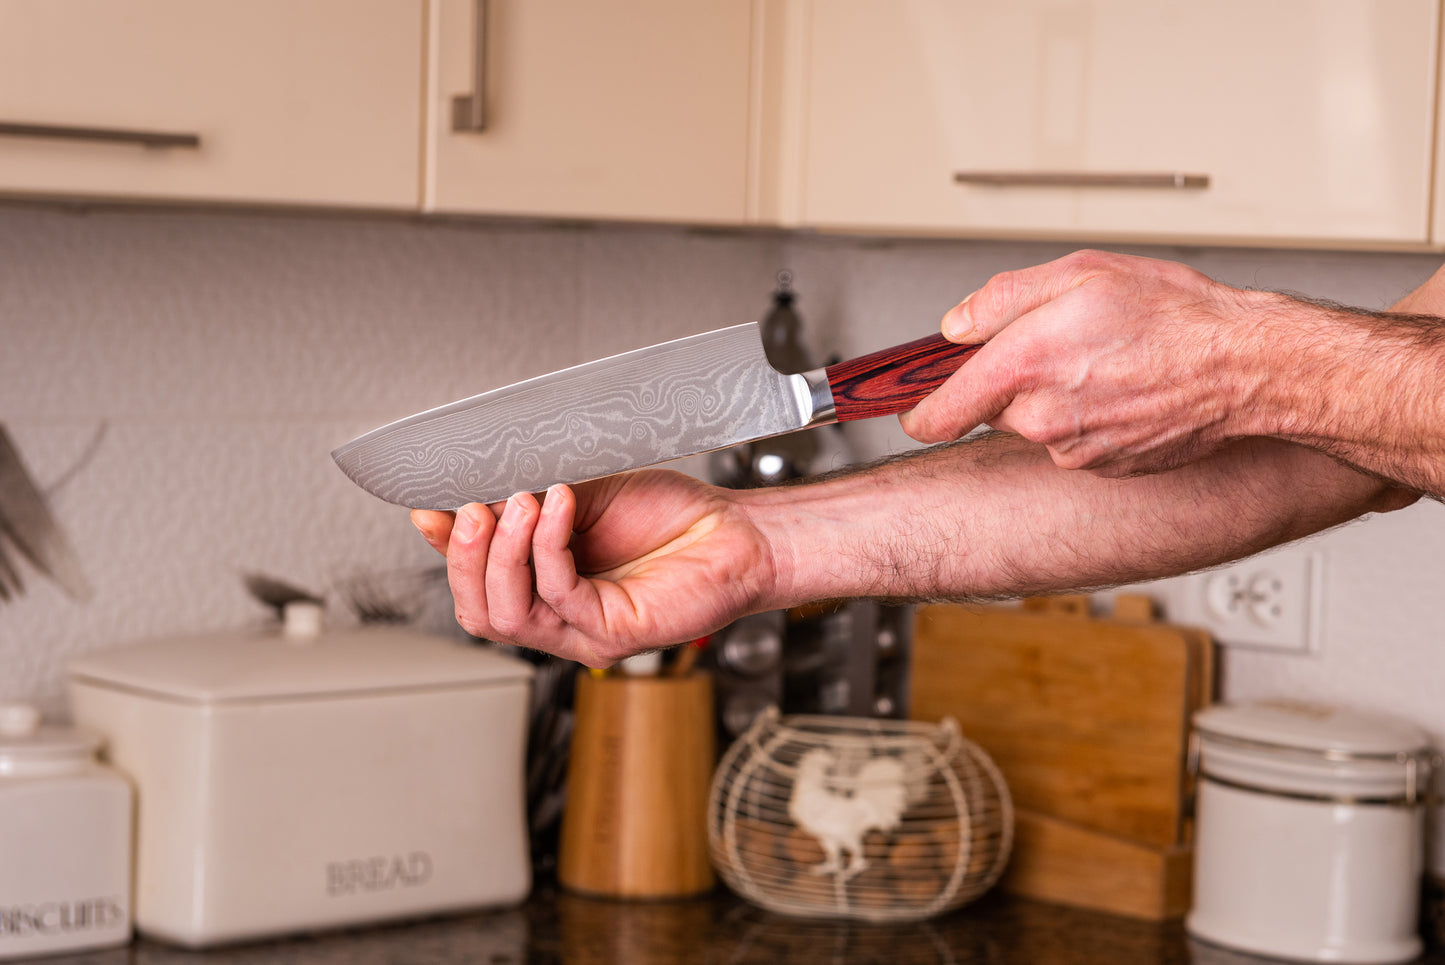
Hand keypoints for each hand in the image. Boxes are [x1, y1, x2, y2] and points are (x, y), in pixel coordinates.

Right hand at [410, 471, 773, 665]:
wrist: (737, 530)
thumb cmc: (672, 516)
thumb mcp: (582, 496)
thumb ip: (526, 503)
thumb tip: (464, 495)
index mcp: (545, 587)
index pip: (475, 585)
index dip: (447, 551)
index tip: (430, 507)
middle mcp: (560, 617)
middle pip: (479, 611)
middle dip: (465, 556)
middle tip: (476, 506)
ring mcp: (584, 631)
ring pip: (507, 614)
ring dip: (502, 552)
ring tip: (521, 501)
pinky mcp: (613, 632)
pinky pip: (558, 594)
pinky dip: (549, 546)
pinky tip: (560, 506)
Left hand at [900, 250, 1264, 476]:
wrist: (1246, 367)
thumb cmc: (1175, 316)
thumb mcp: (1081, 274)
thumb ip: (1002, 300)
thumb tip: (956, 326)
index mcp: (1024, 365)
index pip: (942, 411)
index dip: (919, 412)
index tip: (910, 411)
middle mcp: (1043, 417)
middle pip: (994, 407)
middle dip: (1012, 379)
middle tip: (1062, 343)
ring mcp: (1074, 449)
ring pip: (1036, 424)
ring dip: (1054, 397)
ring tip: (1108, 362)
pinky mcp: (1104, 466)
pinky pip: (1075, 441)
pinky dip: (1089, 417)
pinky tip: (1127, 388)